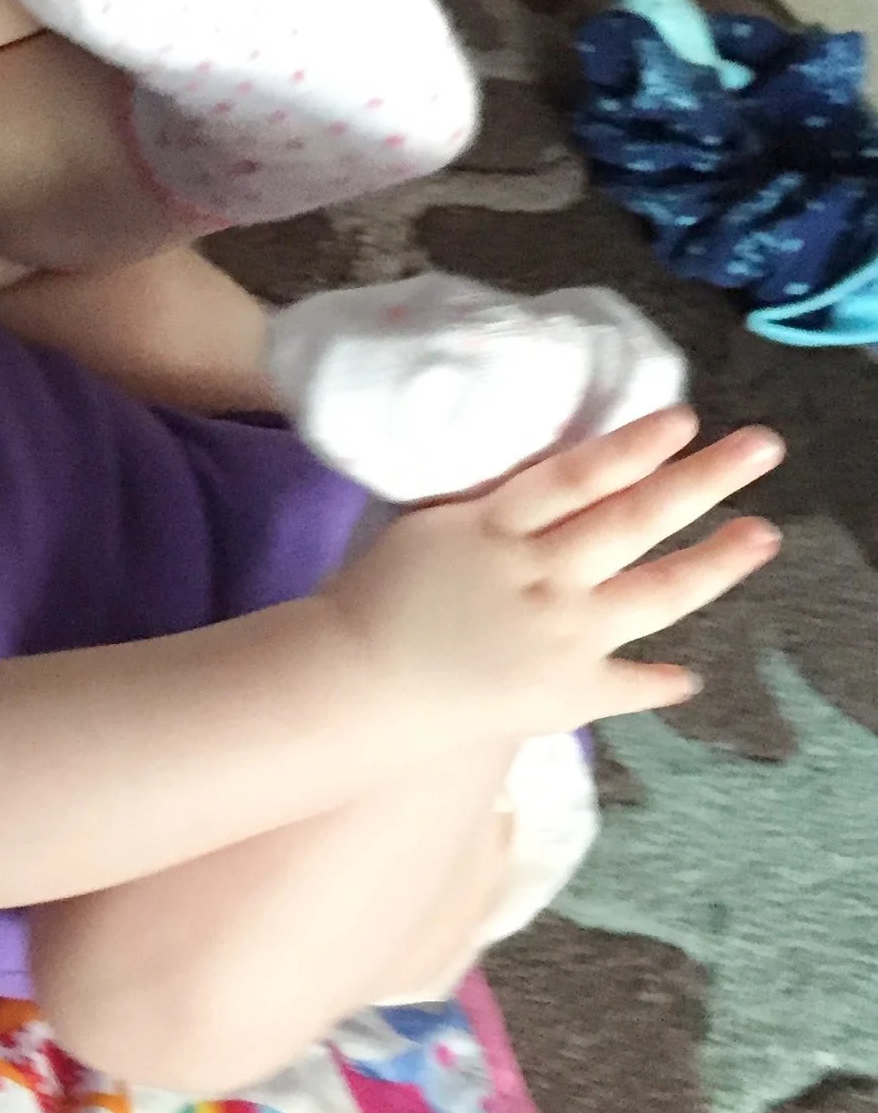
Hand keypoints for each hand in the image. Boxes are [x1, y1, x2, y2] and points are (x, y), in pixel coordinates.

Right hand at [320, 406, 783, 737]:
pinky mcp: (562, 694)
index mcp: (494, 528)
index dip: (633, 446)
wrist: (350, 682)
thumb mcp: (428, 530)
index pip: (576, 476)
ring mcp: (559, 637)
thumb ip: (493, 508)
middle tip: (762, 447)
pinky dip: (657, 682)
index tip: (683, 418)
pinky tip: (689, 676)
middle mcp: (538, 577)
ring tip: (762, 534)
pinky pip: (625, 686)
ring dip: (715, 563)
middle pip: (633, 519)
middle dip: (703, 481)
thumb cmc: (372, 597)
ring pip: (654, 593)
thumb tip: (559, 483)